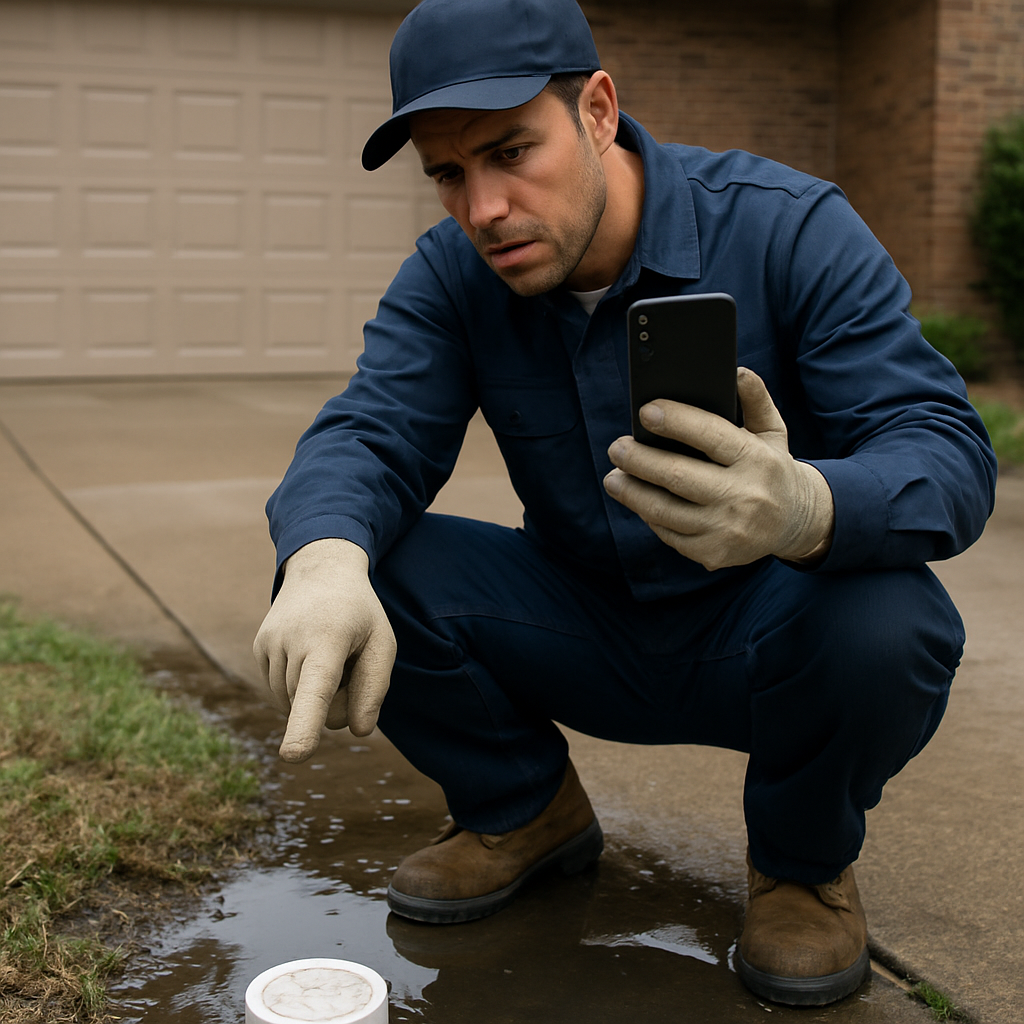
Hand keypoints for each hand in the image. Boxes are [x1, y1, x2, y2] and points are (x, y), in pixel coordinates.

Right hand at [253, 538, 396, 762]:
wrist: (321, 570)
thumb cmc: (359, 612)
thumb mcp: (382, 641)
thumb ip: (374, 688)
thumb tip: (359, 731)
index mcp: (326, 639)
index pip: (315, 690)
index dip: (304, 726)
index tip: (293, 756)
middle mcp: (290, 642)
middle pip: (315, 709)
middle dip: (337, 699)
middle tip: (348, 659)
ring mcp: (268, 645)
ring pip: (295, 705)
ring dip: (317, 693)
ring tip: (327, 651)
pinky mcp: (258, 649)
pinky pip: (283, 693)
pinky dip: (301, 686)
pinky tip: (310, 654)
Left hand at [604, 367, 833, 570]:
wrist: (796, 522)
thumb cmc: (772, 468)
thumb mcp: (772, 431)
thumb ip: (755, 399)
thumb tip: (736, 371)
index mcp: (757, 460)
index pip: (710, 435)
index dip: (675, 421)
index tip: (645, 411)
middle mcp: (744, 496)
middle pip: (678, 476)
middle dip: (639, 460)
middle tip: (616, 448)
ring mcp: (727, 529)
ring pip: (665, 511)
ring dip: (632, 493)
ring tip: (613, 478)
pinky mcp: (714, 553)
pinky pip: (670, 534)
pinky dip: (650, 517)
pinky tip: (638, 501)